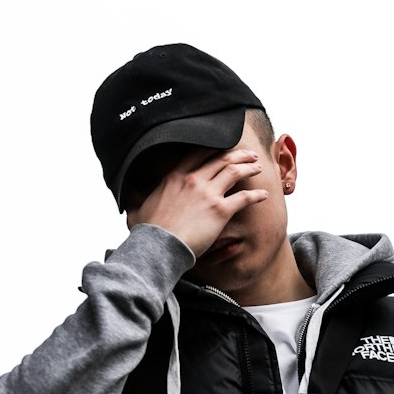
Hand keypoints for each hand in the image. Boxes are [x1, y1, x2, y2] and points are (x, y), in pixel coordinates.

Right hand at [126, 148, 268, 256]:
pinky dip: (256, 195)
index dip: (214, 148)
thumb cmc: (148, 232)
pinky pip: (243, 197)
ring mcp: (208, 193)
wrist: (159, 246)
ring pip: (234, 171)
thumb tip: (129, 197)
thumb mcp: (137, 209)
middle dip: (238, 154)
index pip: (198, 154)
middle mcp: (193, 179)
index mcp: (174, 176)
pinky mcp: (220, 210)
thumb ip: (136, 199)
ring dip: (249, 167)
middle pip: (221, 159)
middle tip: (248, 154)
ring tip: (258, 167)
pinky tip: (263, 195)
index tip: (224, 147)